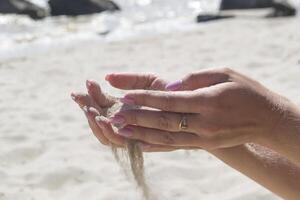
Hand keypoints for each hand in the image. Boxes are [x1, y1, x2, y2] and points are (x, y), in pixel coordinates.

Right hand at [71, 74, 195, 151]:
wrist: (194, 110)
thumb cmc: (173, 94)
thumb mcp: (149, 82)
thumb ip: (130, 79)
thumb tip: (107, 77)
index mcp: (125, 108)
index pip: (102, 104)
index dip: (91, 95)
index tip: (87, 82)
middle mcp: (126, 123)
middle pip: (99, 121)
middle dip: (88, 109)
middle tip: (81, 96)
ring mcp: (132, 134)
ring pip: (106, 134)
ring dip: (95, 122)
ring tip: (90, 108)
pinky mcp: (140, 143)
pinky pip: (120, 143)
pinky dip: (110, 132)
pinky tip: (105, 119)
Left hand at [110, 68, 289, 149]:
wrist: (267, 119)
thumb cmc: (246, 91)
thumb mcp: (225, 74)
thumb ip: (196, 78)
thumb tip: (172, 85)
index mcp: (207, 102)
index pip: (169, 101)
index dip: (145, 99)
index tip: (125, 96)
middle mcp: (203, 123)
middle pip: (163, 121)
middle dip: (136, 118)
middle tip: (113, 116)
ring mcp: (204, 138)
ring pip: (166, 137)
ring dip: (141, 134)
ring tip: (119, 131)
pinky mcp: (205, 145)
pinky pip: (176, 146)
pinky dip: (157, 145)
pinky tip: (141, 144)